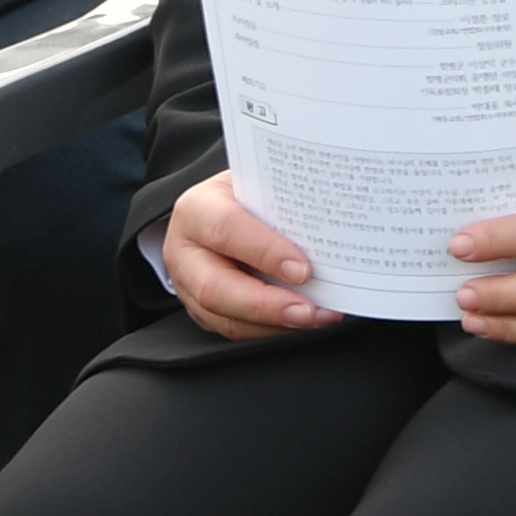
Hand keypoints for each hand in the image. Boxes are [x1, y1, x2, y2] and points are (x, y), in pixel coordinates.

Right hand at [161, 171, 330, 339]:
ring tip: (316, 318)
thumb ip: (283, 204)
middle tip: (309, 310)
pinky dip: (273, 330)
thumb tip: (330, 228)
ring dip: (275, 324)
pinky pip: (237, 329)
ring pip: (225, 318)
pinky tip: (301, 322)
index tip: (302, 269)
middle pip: (215, 288)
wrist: (221, 209)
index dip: (264, 251)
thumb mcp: (259, 186)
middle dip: (267, 304)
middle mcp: (186, 252)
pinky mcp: (203, 311)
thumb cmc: (245, 195)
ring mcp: (188, 287)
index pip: (226, 229)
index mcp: (196, 210)